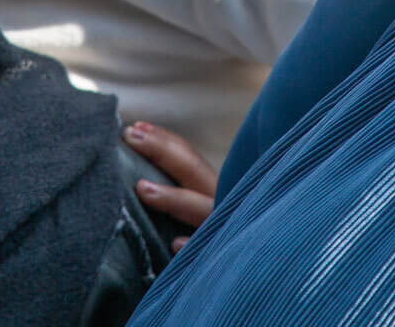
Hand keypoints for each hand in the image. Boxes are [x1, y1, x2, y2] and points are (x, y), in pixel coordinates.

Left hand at [123, 121, 216, 252]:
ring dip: (172, 198)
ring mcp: (222, 226)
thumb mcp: (204, 201)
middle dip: (161, 151)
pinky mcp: (221, 254)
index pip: (187, 154)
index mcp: (215, 185)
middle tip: (130, 136)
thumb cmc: (214, 225)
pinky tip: (175, 243)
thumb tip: (143, 152)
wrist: (265, 268)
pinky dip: (192, 246)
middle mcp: (222, 199)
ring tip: (142, 188)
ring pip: (199, 209)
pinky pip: (206, 251)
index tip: (135, 126)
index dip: (162, 138)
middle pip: (191, 170)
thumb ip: (183, 184)